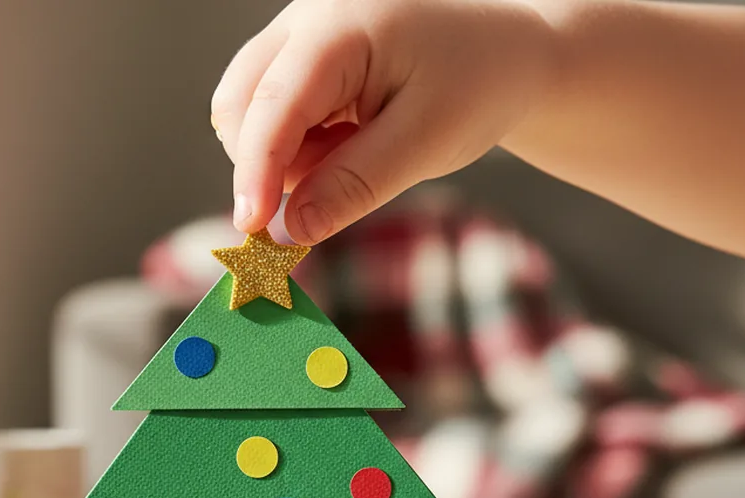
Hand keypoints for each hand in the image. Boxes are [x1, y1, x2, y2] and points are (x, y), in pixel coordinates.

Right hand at [211, 0, 557, 242]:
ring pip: (246, 112)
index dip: (256, 171)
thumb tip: (289, 231)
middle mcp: (306, 18)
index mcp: (341, 26)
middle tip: (334, 188)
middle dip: (268, 164)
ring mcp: (296, 34)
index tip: (253, 229)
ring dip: (285, 157)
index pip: (273, 104)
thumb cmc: (475, 86)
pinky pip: (268, 113)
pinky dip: (296, 145)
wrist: (504, 56)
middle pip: (240, 105)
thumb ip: (353, 186)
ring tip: (354, 152)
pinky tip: (345, 141)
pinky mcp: (297, 56)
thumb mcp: (424, 143)